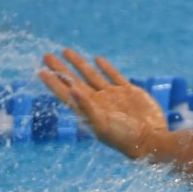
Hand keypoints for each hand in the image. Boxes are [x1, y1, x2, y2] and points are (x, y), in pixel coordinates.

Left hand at [40, 49, 165, 158]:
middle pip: (74, 81)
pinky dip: (105, 67)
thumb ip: (86, 106)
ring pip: (91, 75)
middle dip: (61, 69)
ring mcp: (113, 96)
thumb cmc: (125, 138)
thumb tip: (71, 89)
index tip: (41, 70)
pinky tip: (97, 59)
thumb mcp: (102, 124)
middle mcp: (98, 102)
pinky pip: (114, 76)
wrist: (151, 140)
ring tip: (66, 51)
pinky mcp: (129, 92)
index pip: (65, 93)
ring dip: (79, 64)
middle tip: (47, 56)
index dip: (53, 82)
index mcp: (89, 110)